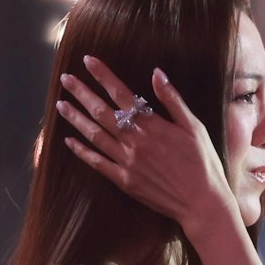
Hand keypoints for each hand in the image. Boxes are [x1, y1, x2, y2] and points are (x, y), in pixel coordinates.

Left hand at [57, 58, 232, 233]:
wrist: (202, 204)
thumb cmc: (203, 164)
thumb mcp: (195, 127)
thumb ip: (173, 100)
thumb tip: (156, 73)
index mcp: (153, 125)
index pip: (121, 94)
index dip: (103, 75)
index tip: (88, 60)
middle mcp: (135, 141)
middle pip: (102, 111)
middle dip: (82, 92)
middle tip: (65, 78)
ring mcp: (127, 162)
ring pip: (94, 135)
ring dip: (76, 118)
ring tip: (61, 104)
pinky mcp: (124, 181)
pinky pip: (97, 163)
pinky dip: (81, 152)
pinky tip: (69, 141)